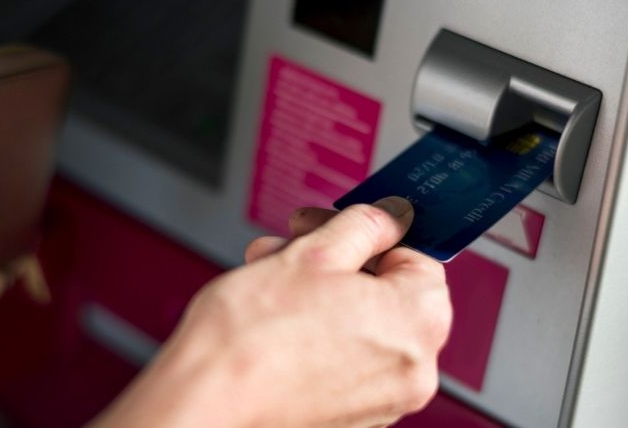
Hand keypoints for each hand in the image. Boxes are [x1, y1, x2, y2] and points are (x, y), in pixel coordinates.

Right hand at [93, 197, 450, 427]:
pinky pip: (347, 356)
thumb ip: (364, 226)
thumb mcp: (314, 253)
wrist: (206, 401)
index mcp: (418, 325)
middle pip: (387, 291)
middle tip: (298, 243)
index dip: (376, 234)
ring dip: (321, 290)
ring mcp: (382, 398)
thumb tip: (386, 219)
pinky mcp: (350, 414)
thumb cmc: (254, 340)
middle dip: (339, 260)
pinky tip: (278, 313)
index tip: (345, 226)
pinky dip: (319, 331)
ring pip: (363, 322)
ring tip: (273, 275)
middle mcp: (412, 370)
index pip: (420, 258)